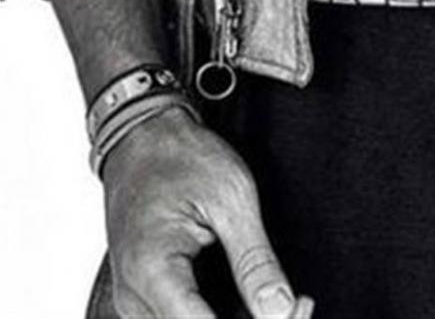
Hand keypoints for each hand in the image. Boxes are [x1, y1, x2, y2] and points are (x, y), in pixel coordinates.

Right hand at [102, 104, 313, 318]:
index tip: (298, 307)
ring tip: (279, 298)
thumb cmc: (180, 154)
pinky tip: (252, 299)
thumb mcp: (230, 198)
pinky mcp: (144, 298)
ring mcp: (135, 301)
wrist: (140, 133)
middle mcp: (134, 298)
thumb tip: (281, 311)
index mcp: (152, 273)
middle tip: (299, 303)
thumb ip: (254, 261)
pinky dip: (219, 317)